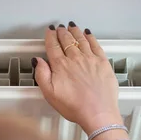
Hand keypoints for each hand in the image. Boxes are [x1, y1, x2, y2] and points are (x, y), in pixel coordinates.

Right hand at [34, 23, 127, 139]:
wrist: (98, 113)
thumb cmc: (74, 106)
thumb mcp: (50, 94)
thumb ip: (41, 75)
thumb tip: (37, 61)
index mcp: (61, 66)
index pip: (53, 46)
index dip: (50, 37)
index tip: (49, 31)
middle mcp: (75, 59)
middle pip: (67, 40)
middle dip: (62, 32)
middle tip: (60, 27)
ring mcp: (90, 59)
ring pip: (81, 40)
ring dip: (75, 32)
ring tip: (72, 26)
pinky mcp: (103, 63)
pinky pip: (95, 45)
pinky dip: (91, 37)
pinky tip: (88, 34)